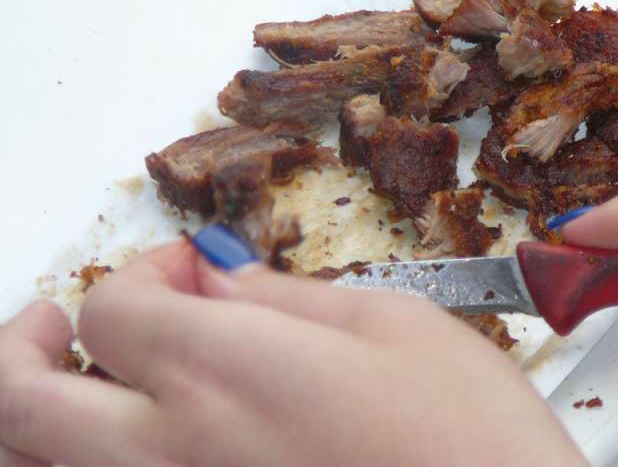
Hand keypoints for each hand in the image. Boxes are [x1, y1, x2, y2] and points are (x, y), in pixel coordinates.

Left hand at [0, 239, 585, 465]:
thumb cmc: (472, 446)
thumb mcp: (395, 326)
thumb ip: (287, 296)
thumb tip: (217, 274)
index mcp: (225, 371)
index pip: (112, 306)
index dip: (141, 273)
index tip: (182, 271)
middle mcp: (171, 454)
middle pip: (23, 396)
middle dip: (29, 343)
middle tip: (55, 324)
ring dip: (30, 418)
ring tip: (63, 389)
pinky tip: (114, 454)